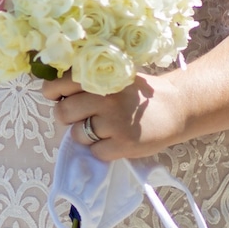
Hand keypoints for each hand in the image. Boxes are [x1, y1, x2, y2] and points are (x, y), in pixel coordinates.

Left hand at [41, 72, 189, 162]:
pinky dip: (102, 149)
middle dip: (68, 116)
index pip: (58, 85)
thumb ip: (87, 80)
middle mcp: (105, 98)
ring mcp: (114, 122)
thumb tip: (53, 90)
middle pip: (63, 113)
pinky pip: (95, 152)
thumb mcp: (114, 76)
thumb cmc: (137, 92)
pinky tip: (116, 139)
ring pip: (77, 134)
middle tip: (83, 115)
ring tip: (104, 128)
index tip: (56, 96)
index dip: (52, 93)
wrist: (176, 107)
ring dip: (86, 134)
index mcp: (100, 77)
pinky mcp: (124, 144)